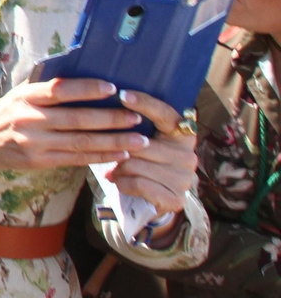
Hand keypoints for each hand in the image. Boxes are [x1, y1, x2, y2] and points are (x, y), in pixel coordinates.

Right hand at [0, 79, 149, 187]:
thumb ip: (46, 87)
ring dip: (113, 141)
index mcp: (26, 97)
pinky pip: (76, 159)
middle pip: (77, 120)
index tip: (113, 87)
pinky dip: (100, 156)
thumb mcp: (19, 94)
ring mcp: (34, 143)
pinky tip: (119, 153)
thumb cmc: (4, 113)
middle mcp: (30, 119)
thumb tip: (83, 73)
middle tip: (137, 117)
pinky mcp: (39, 161)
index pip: (60, 90)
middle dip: (111, 119)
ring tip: (139, 139)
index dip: (87, 88)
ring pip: (81, 142)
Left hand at [105, 91, 197, 217]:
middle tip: (109, 156)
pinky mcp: (176, 199)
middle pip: (140, 143)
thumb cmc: (143, 166)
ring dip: (117, 169)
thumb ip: (135, 129)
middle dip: (119, 150)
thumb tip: (110, 110)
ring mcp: (184, 178)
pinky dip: (122, 184)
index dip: (145, 103)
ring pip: (135, 164)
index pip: (165, 114)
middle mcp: (188, 155)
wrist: (153, 202)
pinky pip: (138, 184)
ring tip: (113, 171)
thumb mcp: (143, 144)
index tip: (122, 95)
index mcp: (183, 136)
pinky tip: (119, 183)